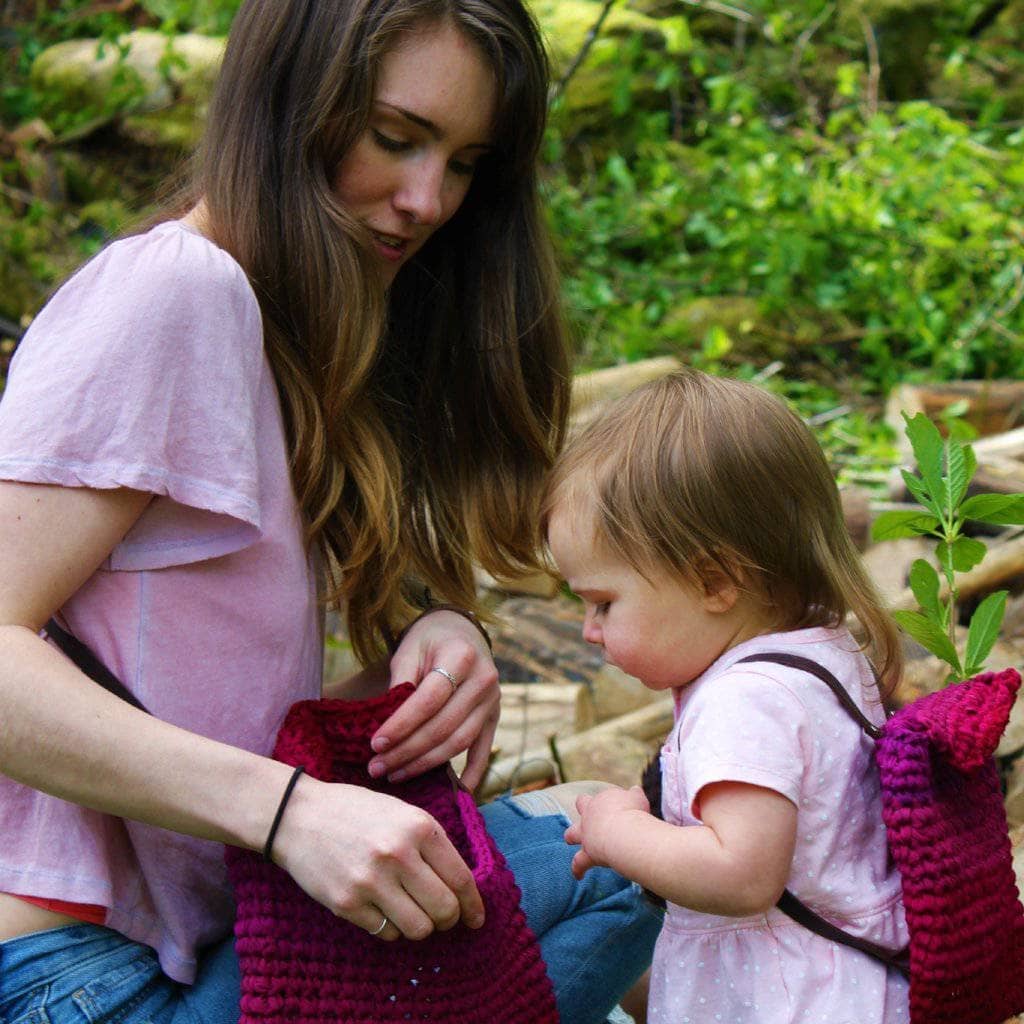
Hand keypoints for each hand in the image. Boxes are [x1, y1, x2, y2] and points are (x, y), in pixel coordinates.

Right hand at [274, 773, 484, 940]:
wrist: (299, 815)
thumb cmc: (356, 812)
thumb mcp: (402, 812)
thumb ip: (432, 842)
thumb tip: (463, 884)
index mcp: (418, 827)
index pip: (461, 878)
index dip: (474, 904)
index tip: (477, 918)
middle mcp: (398, 854)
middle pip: (444, 909)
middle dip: (450, 919)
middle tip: (445, 917)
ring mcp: (371, 881)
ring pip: (419, 928)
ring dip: (422, 926)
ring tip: (414, 913)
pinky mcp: (347, 904)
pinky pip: (387, 933)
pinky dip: (392, 928)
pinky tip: (385, 910)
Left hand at [368, 610, 499, 790]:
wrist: (460, 632)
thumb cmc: (429, 640)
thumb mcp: (410, 649)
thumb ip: (401, 682)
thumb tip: (387, 724)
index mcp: (462, 656)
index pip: (429, 699)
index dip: (401, 724)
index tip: (375, 743)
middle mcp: (484, 679)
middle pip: (443, 725)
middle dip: (407, 751)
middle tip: (377, 766)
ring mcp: (493, 700)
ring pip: (459, 741)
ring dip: (426, 764)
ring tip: (395, 774)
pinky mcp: (494, 716)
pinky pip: (483, 750)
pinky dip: (471, 773)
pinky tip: (456, 792)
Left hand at [564, 785, 650, 878]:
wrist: (623, 832)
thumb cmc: (632, 812)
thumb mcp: (637, 798)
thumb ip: (634, 794)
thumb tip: (634, 790)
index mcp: (601, 801)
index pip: (601, 797)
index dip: (607, 801)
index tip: (617, 807)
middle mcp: (589, 815)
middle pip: (580, 806)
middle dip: (583, 810)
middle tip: (589, 815)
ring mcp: (586, 834)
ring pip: (571, 834)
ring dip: (571, 837)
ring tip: (570, 840)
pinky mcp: (587, 853)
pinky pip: (579, 863)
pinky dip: (578, 870)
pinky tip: (579, 876)